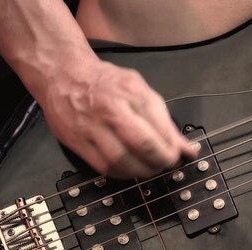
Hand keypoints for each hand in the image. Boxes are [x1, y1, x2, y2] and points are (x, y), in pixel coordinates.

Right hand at [40, 58, 197, 178]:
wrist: (63, 74)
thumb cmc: (105, 82)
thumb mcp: (140, 90)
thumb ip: (164, 120)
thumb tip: (187, 148)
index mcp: (130, 93)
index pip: (159, 128)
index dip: (173, 148)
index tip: (179, 155)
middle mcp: (110, 109)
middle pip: (141, 145)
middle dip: (160, 161)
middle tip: (166, 164)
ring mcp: (91, 127)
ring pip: (121, 160)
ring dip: (141, 171)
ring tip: (149, 168)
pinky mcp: (77, 142)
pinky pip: (103, 167)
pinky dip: (122, 174)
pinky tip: (130, 169)